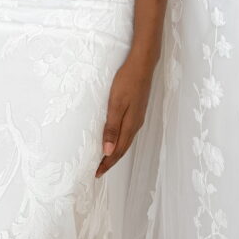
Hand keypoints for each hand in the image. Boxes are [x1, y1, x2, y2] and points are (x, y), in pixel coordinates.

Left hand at [95, 54, 153, 177]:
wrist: (142, 64)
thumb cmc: (127, 81)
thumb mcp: (116, 104)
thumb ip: (112, 127)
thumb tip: (107, 152)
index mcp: (130, 125)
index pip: (117, 151)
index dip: (107, 163)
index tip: (96, 174)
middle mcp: (136, 124)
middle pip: (123, 148)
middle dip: (111, 161)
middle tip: (99, 170)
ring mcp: (138, 117)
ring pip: (126, 141)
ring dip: (116, 152)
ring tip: (105, 159)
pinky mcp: (137, 110)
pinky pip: (128, 132)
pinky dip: (120, 141)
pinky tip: (115, 138)